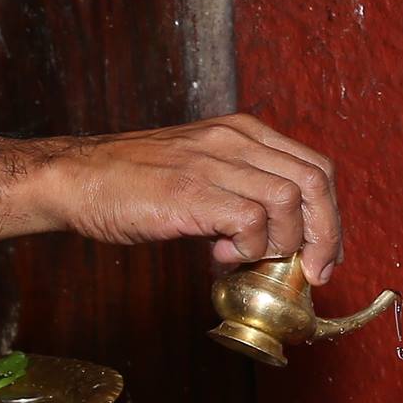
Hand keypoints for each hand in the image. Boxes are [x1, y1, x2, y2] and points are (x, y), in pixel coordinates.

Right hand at [38, 113, 342, 284]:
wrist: (74, 178)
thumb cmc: (128, 180)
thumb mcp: (197, 166)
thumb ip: (237, 189)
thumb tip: (275, 237)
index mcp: (239, 131)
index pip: (314, 166)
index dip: (328, 216)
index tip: (320, 254)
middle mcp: (232, 139)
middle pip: (314, 182)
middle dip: (323, 235)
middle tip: (309, 271)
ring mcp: (211, 162)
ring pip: (290, 201)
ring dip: (280, 243)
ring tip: (249, 258)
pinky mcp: (191, 192)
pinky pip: (252, 223)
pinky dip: (248, 248)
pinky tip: (220, 254)